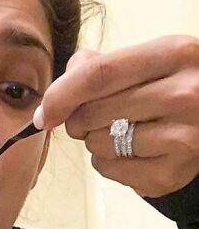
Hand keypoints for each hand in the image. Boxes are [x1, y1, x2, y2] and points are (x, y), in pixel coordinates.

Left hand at [34, 36, 198, 197]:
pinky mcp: (170, 174)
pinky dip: (107, 162)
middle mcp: (184, 95)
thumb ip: (105, 65)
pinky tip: (132, 150)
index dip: (60, 94)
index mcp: (175, 54)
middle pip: (92, 112)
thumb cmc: (177, 88)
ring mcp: (181, 137)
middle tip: (94, 117)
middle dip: (78, 118)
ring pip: (97, 143)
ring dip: (95, 140)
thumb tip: (61, 83)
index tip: (44, 111)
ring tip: (124, 131)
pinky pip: (108, 168)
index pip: (98, 75)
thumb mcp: (154, 61)